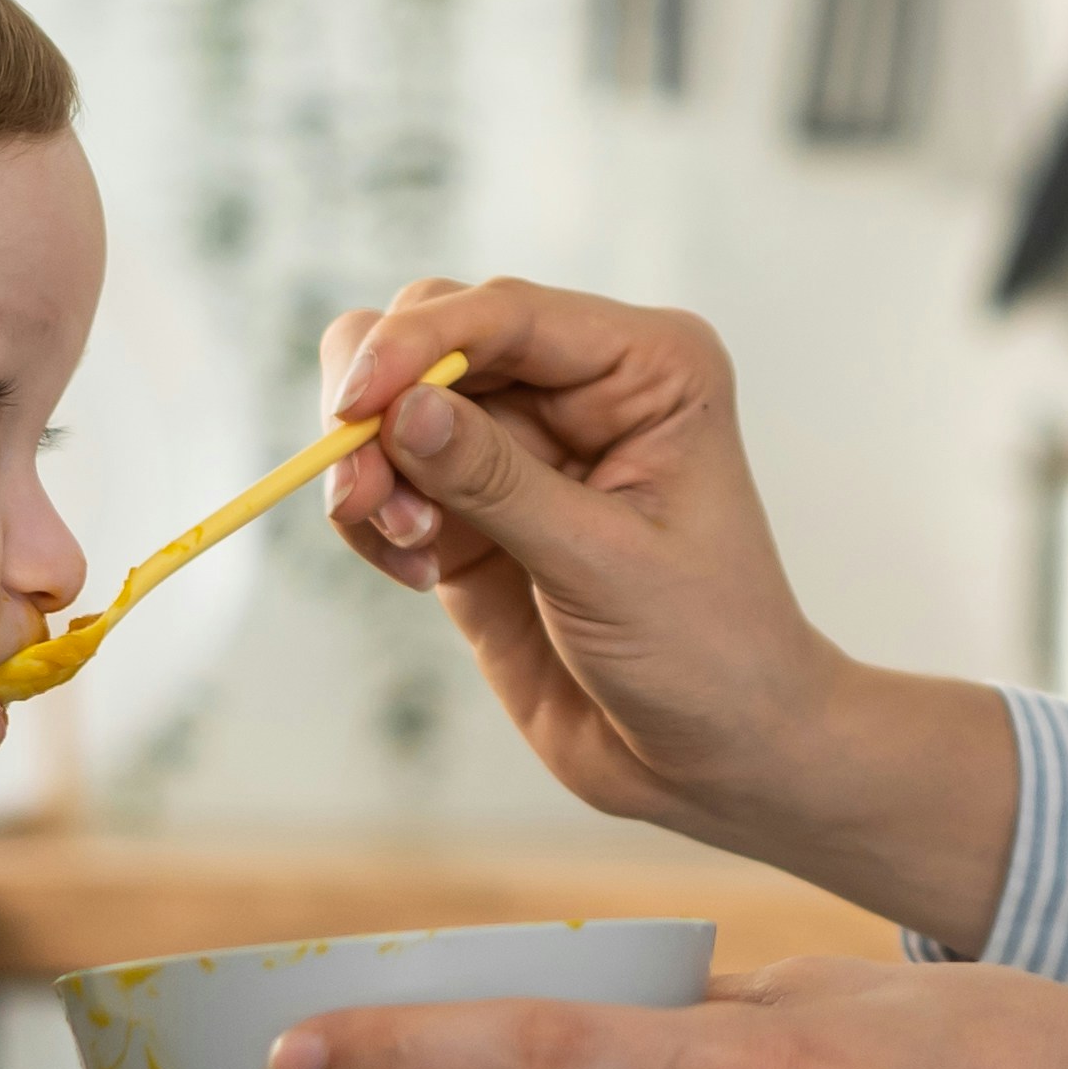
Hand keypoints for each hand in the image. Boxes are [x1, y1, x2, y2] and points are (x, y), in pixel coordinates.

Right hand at [315, 279, 1013, 938]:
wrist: (714, 757)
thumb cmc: (704, 650)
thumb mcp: (602, 562)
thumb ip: (495, 482)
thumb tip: (400, 406)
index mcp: (645, 364)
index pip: (503, 312)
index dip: (414, 347)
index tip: (352, 407)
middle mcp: (581, 386)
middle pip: (431, 332)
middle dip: (379, 402)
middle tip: (366, 494)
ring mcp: (522, 447)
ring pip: (394, 402)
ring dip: (371, 466)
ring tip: (410, 547)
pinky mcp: (475, 511)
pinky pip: (388, 478)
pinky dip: (375, 516)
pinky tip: (417, 576)